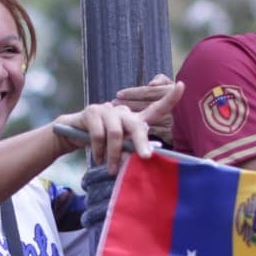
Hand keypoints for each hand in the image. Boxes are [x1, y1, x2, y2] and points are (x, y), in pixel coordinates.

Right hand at [57, 81, 184, 173]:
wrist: (72, 136)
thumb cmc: (102, 145)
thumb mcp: (120, 149)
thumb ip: (131, 151)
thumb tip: (144, 159)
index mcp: (133, 121)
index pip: (156, 109)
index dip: (170, 98)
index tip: (182, 85)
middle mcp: (123, 112)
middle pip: (136, 125)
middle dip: (141, 143)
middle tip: (146, 158)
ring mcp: (107, 109)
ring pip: (116, 134)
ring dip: (114, 155)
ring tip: (111, 169)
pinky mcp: (92, 112)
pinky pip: (99, 134)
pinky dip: (99, 151)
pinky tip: (98, 159)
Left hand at [114, 74, 176, 143]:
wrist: (196, 117)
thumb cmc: (176, 96)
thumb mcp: (171, 84)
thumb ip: (162, 80)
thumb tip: (152, 83)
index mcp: (170, 91)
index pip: (148, 92)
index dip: (132, 93)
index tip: (118, 94)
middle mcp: (171, 105)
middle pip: (145, 105)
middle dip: (128, 104)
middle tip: (113, 104)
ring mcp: (170, 120)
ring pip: (146, 118)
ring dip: (130, 117)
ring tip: (116, 114)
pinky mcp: (170, 134)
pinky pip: (151, 132)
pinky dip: (139, 130)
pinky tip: (127, 128)